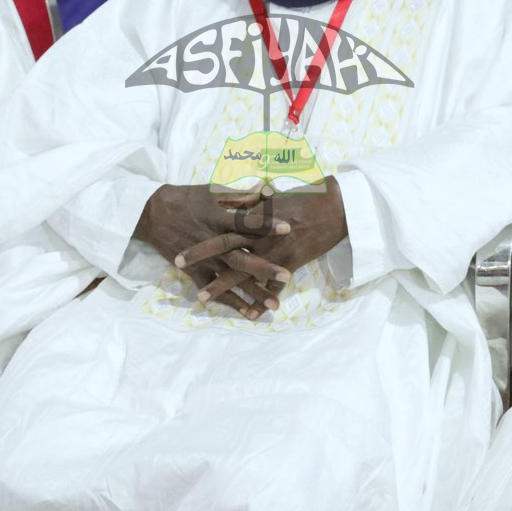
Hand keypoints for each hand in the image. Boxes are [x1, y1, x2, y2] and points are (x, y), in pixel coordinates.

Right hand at [133, 184, 288, 319]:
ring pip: (231, 278)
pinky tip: (248, 313)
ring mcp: (204, 260)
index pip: (246, 222)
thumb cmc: (187, 199)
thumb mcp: (213, 192)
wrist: (153, 214)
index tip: (288, 227)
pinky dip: (229, 302)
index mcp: (219, 219)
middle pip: (242, 257)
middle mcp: (213, 242)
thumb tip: (268, 189)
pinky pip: (213, 289)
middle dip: (264, 268)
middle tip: (286, 277)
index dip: (266, 224)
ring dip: (252, 292)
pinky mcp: (195, 272)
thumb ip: (241, 194)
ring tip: (274, 305)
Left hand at [181, 181, 349, 309]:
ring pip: (243, 272)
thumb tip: (240, 196)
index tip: (182, 231)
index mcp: (254, 215)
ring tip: (200, 299)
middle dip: (199, 256)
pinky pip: (273, 287)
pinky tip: (250, 314)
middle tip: (176, 263)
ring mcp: (274, 252)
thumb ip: (254, 199)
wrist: (335, 208)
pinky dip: (262, 300)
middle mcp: (259, 235)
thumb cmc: (307, 197)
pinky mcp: (290, 264)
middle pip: (223, 247)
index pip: (221, 223)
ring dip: (222, 287)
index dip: (201, 228)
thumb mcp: (275, 195)